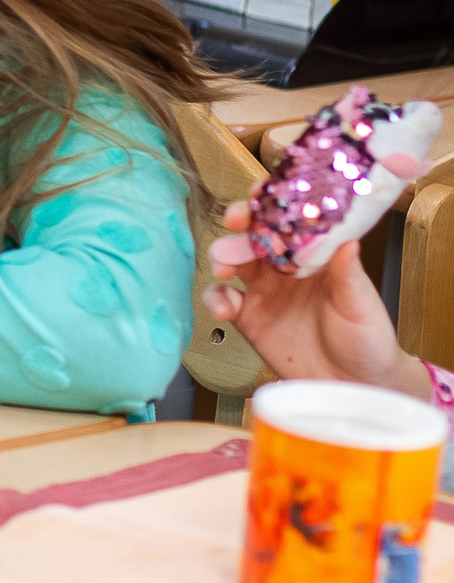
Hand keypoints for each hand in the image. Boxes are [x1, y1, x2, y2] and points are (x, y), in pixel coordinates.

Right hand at [204, 186, 432, 399]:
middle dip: (241, 222)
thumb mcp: (361, 306)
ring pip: (233, 260)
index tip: (263, 194)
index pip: (292, 220)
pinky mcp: (248, 318)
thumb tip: (346, 238)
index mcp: (317, 256)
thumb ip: (348, 274)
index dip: (275, 203)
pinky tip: (223, 307)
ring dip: (223, 256)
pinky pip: (222, 299)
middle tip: (235, 222)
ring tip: (224, 267)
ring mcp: (265, 291)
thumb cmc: (367, 343)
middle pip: (256, 233)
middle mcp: (287, 268)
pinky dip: (215, 298)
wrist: (352, 388)